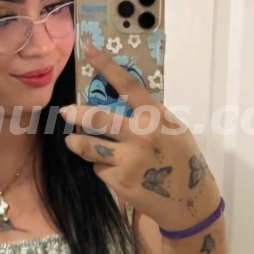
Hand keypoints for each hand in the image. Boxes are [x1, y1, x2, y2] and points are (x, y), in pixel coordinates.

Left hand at [61, 45, 220, 231]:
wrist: (189, 203)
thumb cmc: (183, 161)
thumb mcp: (174, 130)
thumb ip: (150, 116)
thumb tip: (121, 100)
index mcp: (156, 118)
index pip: (128, 86)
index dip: (107, 67)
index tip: (89, 51)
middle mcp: (140, 136)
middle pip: (98, 119)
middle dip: (76, 114)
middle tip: (64, 112)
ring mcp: (127, 160)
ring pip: (89, 147)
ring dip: (76, 143)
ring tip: (72, 141)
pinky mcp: (118, 181)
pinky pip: (99, 168)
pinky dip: (102, 167)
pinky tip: (115, 170)